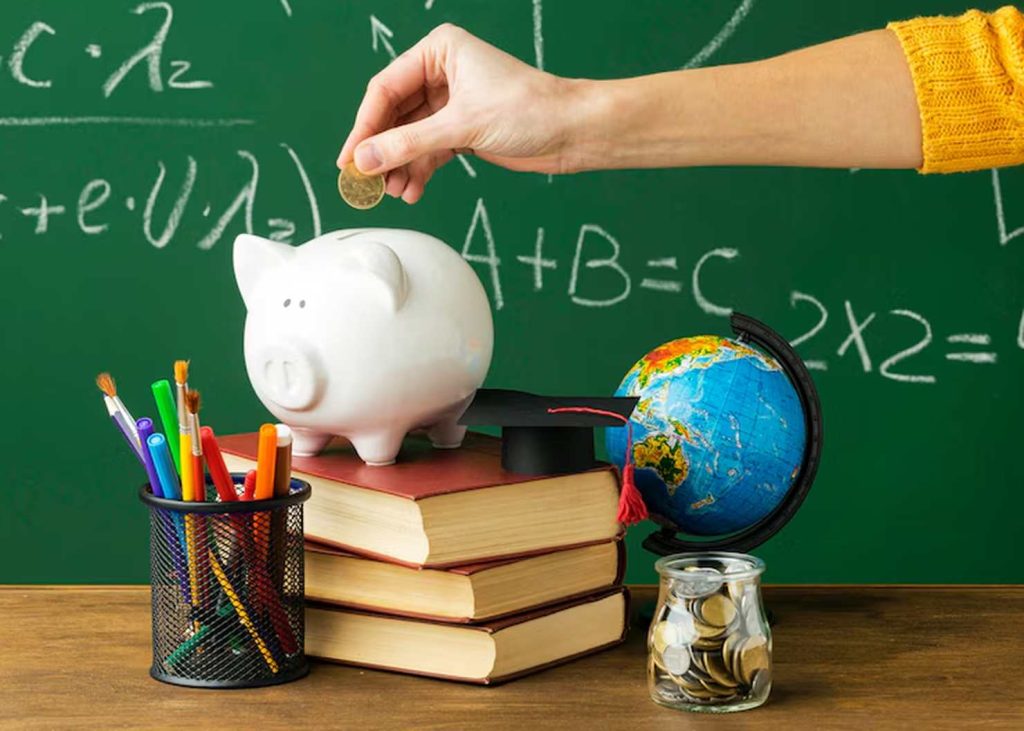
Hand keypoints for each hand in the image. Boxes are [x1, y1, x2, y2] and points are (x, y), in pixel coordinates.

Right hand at [338, 24, 579, 202]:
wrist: (572, 132)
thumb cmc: (529, 109)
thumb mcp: (461, 126)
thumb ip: (408, 144)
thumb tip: (364, 160)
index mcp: (439, 51)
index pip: (386, 89)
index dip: (365, 127)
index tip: (349, 159)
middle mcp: (441, 73)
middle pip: (394, 115)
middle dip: (381, 151)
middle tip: (365, 182)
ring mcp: (451, 103)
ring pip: (409, 137)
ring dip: (399, 166)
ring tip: (391, 192)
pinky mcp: (462, 130)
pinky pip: (428, 151)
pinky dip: (418, 171)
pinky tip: (411, 191)